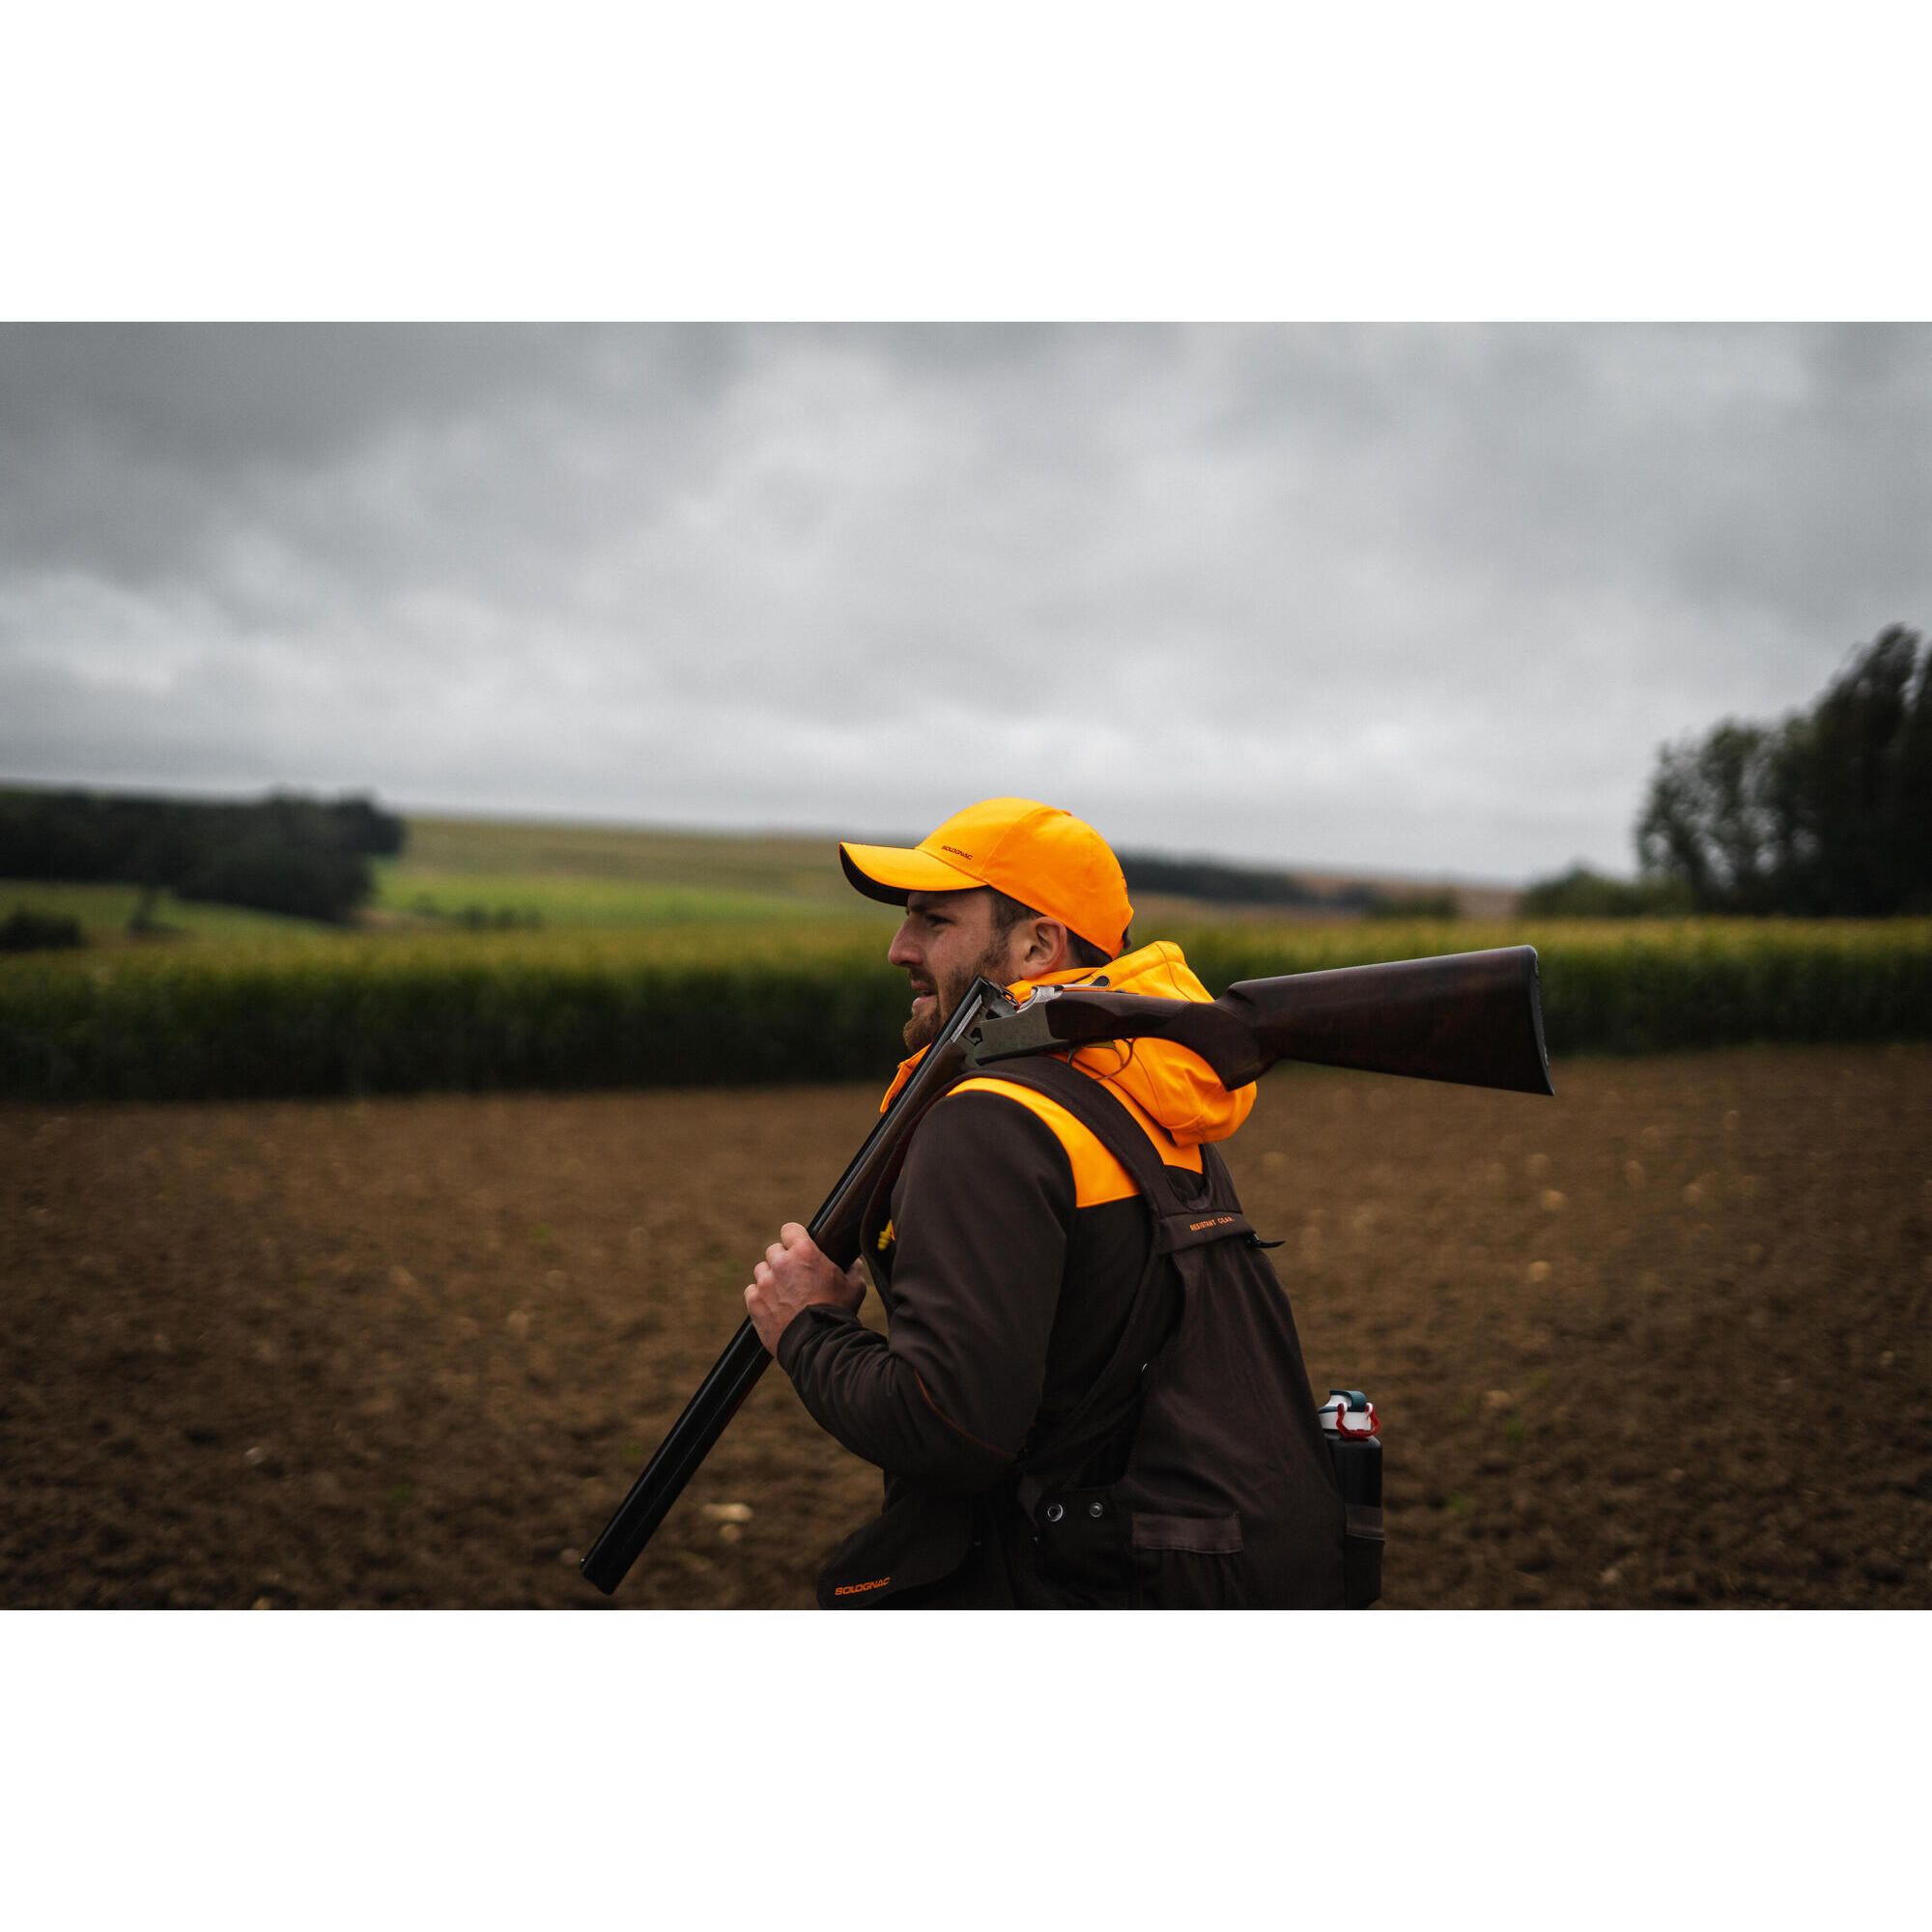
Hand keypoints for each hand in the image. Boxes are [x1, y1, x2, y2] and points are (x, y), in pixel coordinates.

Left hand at [744, 1223, 866, 1353]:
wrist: (818, 1344)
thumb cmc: (837, 1313)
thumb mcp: (855, 1286)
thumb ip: (852, 1267)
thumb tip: (852, 1262)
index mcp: (804, 1252)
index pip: (789, 1229)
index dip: (794, 1237)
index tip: (797, 1246)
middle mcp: (781, 1263)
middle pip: (774, 1251)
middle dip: (783, 1260)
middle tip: (795, 1276)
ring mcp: (764, 1283)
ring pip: (761, 1271)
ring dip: (771, 1278)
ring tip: (785, 1294)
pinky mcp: (754, 1302)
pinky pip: (752, 1291)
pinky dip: (761, 1297)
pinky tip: (774, 1306)